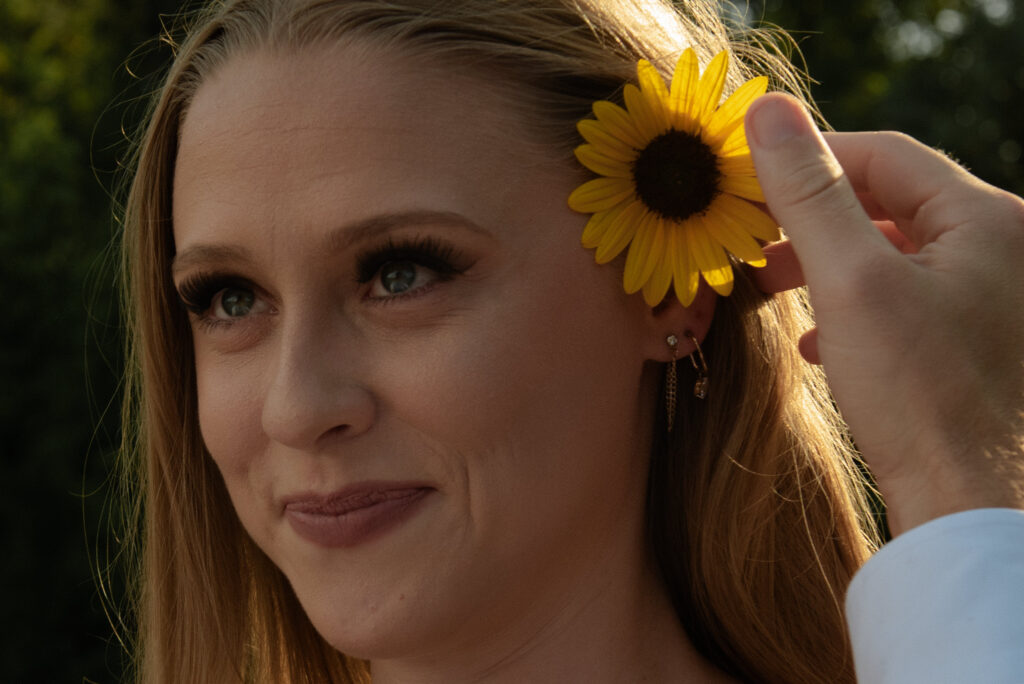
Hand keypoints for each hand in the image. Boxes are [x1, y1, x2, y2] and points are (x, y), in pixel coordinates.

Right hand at [745, 93, 1023, 534]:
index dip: (813, 159)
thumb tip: (767, 112)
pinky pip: (910, 301)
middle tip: (757, 240)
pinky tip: (823, 340)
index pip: (888, 157)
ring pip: (898, 255)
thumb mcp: (850, 281)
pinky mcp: (978, 344)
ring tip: (778, 288)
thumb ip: (808, 193)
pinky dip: (859, 308)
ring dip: (832, 265)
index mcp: (990, 219)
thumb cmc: (917, 394)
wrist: (970, 507)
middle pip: (893, 204)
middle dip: (817, 220)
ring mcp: (996, 300)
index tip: (752, 179)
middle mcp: (1006, 250)